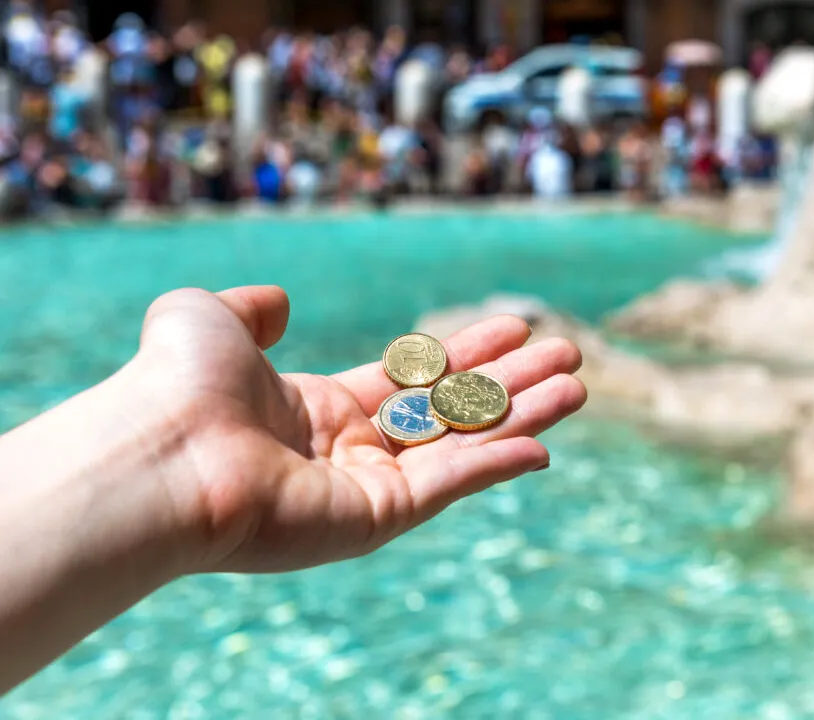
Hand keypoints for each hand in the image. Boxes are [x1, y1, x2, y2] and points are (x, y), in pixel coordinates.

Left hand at [134, 286, 585, 574]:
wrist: (164, 452)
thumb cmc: (176, 384)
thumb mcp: (207, 319)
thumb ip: (248, 310)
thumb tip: (275, 300)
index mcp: (316, 408)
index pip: (409, 379)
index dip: (463, 353)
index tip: (513, 326)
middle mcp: (348, 450)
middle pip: (449, 410)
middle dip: (510, 380)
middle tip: (566, 354)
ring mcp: (367, 488)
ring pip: (463, 443)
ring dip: (523, 414)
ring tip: (577, 385)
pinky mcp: (378, 518)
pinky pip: (451, 484)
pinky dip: (498, 464)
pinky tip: (545, 444)